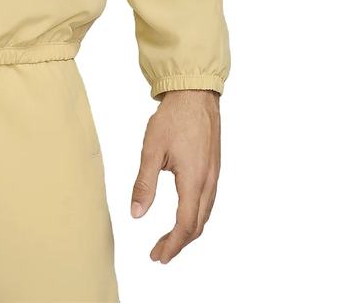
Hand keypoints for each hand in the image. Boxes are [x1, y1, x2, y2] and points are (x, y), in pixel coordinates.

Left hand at [130, 89, 220, 263]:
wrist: (195, 95)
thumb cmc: (173, 118)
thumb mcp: (151, 149)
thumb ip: (144, 183)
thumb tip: (136, 214)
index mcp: (194, 180)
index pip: (185, 225)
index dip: (172, 244)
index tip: (157, 256)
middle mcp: (209, 182)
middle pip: (197, 225)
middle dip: (178, 243)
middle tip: (158, 253)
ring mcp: (214, 176)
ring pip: (205, 215)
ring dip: (188, 231)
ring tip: (168, 240)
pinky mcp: (213, 168)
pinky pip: (207, 202)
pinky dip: (195, 216)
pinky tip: (183, 215)